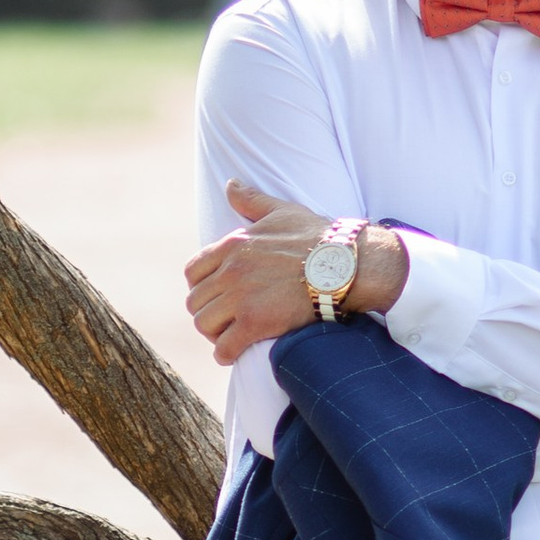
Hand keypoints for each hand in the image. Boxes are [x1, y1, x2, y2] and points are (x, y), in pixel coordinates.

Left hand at [184, 184, 406, 368]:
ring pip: (204, 324)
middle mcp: (231, 270)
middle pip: (195, 301)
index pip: (193, 272)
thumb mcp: (282, 211)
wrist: (347, 265)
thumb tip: (230, 184)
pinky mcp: (256, 323)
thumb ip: (251, 201)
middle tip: (224, 320)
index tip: (215, 296)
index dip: (200, 287)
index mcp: (232, 244)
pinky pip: (224, 347)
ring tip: (229, 336)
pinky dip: (225, 354)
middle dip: (208, 312)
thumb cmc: (318, 236)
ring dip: (214, 333)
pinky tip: (233, 354)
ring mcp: (241, 298)